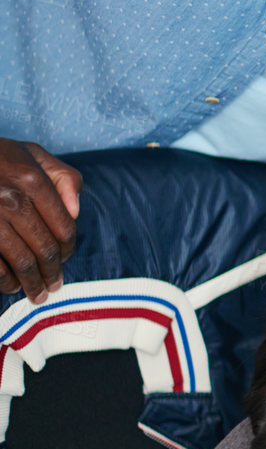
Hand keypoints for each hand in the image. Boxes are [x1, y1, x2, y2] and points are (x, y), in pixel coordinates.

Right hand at [0, 139, 80, 302]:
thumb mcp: (33, 154)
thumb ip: (64, 178)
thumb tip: (76, 213)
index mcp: (33, 180)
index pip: (63, 226)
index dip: (68, 249)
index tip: (65, 259)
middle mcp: (12, 199)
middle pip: (44, 248)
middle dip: (52, 272)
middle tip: (54, 286)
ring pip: (21, 261)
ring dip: (31, 283)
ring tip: (36, 294)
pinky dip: (3, 280)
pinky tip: (9, 286)